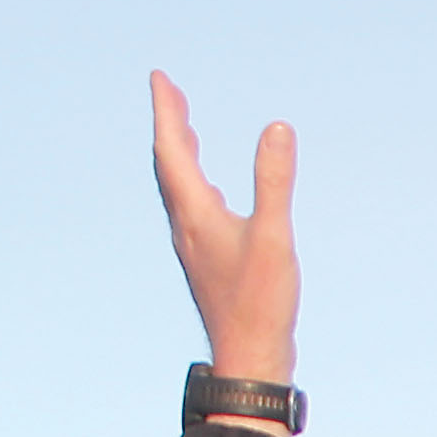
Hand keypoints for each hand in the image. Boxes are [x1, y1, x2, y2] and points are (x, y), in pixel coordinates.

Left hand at [150, 75, 300, 391]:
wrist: (248, 358)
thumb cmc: (259, 303)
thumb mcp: (273, 236)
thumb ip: (274, 181)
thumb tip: (277, 127)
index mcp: (195, 214)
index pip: (172, 150)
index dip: (166, 112)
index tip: (160, 78)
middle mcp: (187, 227)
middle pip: (168, 165)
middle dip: (170, 126)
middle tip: (170, 92)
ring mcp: (195, 245)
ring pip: (179, 188)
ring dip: (180, 153)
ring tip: (188, 128)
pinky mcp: (208, 260)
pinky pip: (193, 208)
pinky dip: (196, 182)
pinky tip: (212, 189)